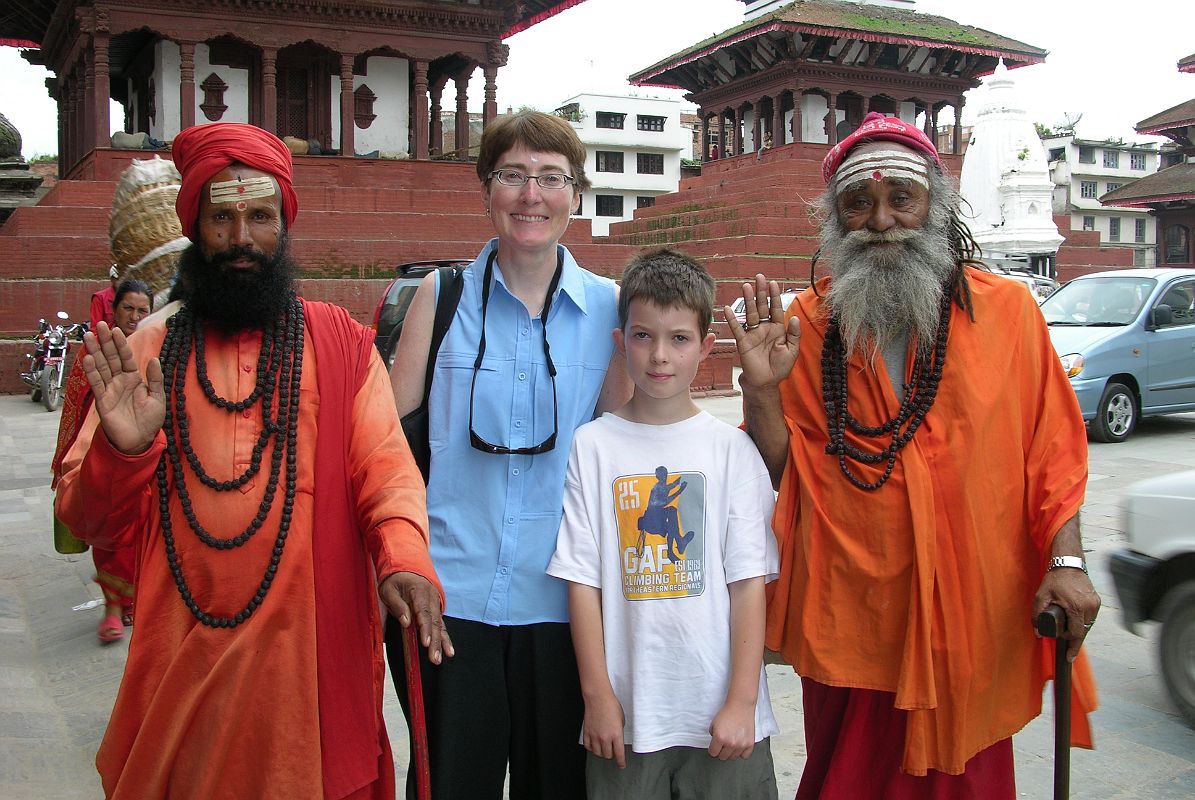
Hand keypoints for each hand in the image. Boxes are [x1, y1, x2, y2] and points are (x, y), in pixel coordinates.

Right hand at [81, 322, 164, 454]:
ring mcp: (109, 389)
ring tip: (89, 336)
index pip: (126, 357)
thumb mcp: (157, 397)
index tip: (116, 330)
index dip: (121, 344)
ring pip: (101, 367)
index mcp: (133, 379)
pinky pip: (96, 383)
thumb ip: (155, 379)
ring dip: (94, 352)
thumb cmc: (149, 420)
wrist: (139, 441)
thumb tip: (154, 359)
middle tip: (99, 325)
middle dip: (105, 342)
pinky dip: (91, 371)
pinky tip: (88, 358)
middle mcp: (120, 381)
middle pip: (111, 358)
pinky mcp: (102, 400)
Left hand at [380, 572, 453, 664]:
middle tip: (435, 659)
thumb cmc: (395, 580)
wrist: (407, 567)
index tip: (425, 643)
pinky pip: (441, 625)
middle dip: (435, 642)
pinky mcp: (435, 611)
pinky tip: (449, 651)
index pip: (423, 612)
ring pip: (440, 625)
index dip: (425, 628)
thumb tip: (406, 622)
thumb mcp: (389, 590)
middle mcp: (431, 598)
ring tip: (442, 658)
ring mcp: (435, 604)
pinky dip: (445, 638)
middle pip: (434, 622)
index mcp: (419, 591)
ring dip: (441, 643)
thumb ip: (398, 605)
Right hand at [582, 691, 626, 768]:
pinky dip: (591, 748)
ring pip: (597, 753)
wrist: (598, 698)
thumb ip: (619, 732)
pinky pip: (588, 747)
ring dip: (601, 753)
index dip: (621, 762)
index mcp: (616, 734)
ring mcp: (595, 736)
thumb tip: (616, 739)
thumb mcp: (621, 720)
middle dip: (611, 755)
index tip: (621, 765)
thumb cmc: (611, 705)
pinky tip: (594, 745)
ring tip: (603, 748)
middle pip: (608, 755)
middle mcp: (605, 738)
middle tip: (612, 751)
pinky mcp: (587, 732)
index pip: (619, 754)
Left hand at [708, 698, 755, 760]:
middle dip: (721, 751)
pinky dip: (742, 752)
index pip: (713, 753)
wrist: (740, 706)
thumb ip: (713, 736)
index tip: (715, 746)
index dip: (713, 748)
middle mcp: (730, 743)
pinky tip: (740, 746)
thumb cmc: (727, 713)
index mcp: (720, 738)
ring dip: (731, 752)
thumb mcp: (713, 724)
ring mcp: (741, 744)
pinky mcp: (750, 744)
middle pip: (723, 757)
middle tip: (723, 744)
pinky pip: (745, 756)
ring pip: (733, 758)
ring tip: (731, 743)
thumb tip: (715, 744)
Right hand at [723, 274, 799, 390]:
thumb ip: (795, 334)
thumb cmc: (780, 368)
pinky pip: (737, 328)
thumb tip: (795, 317)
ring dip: (748, 300)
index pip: (776, 309)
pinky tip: (728, 309)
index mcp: (778, 329)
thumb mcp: (792, 350)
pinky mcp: (743, 342)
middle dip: (761, 292)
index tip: (773, 283)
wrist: (766, 382)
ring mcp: (753, 334)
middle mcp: (765, 328)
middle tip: (759, 277)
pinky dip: (732, 319)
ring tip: (746, 286)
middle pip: (762, 306)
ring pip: (750, 313)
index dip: (774, 296)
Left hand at [1033, 567, 1100, 661]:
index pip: (1076, 634)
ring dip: (1078, 629)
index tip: (1069, 657)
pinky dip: (1082, 621)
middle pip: (1083, 631)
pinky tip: (1074, 621)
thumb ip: (1037, 615)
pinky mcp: (1097, 601)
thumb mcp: (1041, 596)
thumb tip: (1038, 633)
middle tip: (1063, 640)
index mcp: (1077, 608)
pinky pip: (1090, 618)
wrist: (1068, 564)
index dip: (1072, 647)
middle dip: (1073, 638)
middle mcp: (1089, 607)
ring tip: (1067, 628)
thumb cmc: (1055, 579)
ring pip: (1087, 625)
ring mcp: (1095, 604)